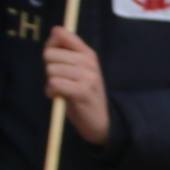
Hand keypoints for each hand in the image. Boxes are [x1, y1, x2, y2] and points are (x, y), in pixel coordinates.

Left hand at [44, 26, 109, 145]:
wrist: (100, 120)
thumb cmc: (83, 92)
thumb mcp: (76, 68)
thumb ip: (64, 49)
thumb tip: (56, 30)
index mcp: (88, 53)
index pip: (61, 35)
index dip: (52, 46)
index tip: (58, 60)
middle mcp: (90, 62)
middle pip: (50, 54)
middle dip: (50, 69)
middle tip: (63, 80)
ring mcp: (88, 77)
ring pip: (51, 70)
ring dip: (51, 83)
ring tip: (64, 90)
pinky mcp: (82, 92)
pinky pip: (54, 84)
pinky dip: (53, 93)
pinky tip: (62, 98)